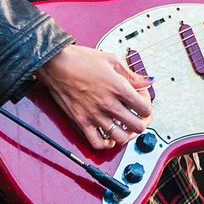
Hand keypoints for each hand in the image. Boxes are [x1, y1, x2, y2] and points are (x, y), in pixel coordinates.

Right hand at [36, 45, 154, 150]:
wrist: (56, 64)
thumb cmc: (80, 59)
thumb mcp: (111, 60)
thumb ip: (132, 74)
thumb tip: (147, 80)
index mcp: (118, 88)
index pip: (145, 108)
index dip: (147, 104)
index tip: (141, 99)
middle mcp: (108, 104)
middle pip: (137, 126)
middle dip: (142, 121)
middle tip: (138, 115)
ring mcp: (95, 115)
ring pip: (121, 138)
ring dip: (127, 133)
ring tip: (125, 126)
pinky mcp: (81, 121)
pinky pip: (97, 143)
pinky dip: (106, 144)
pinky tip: (109, 136)